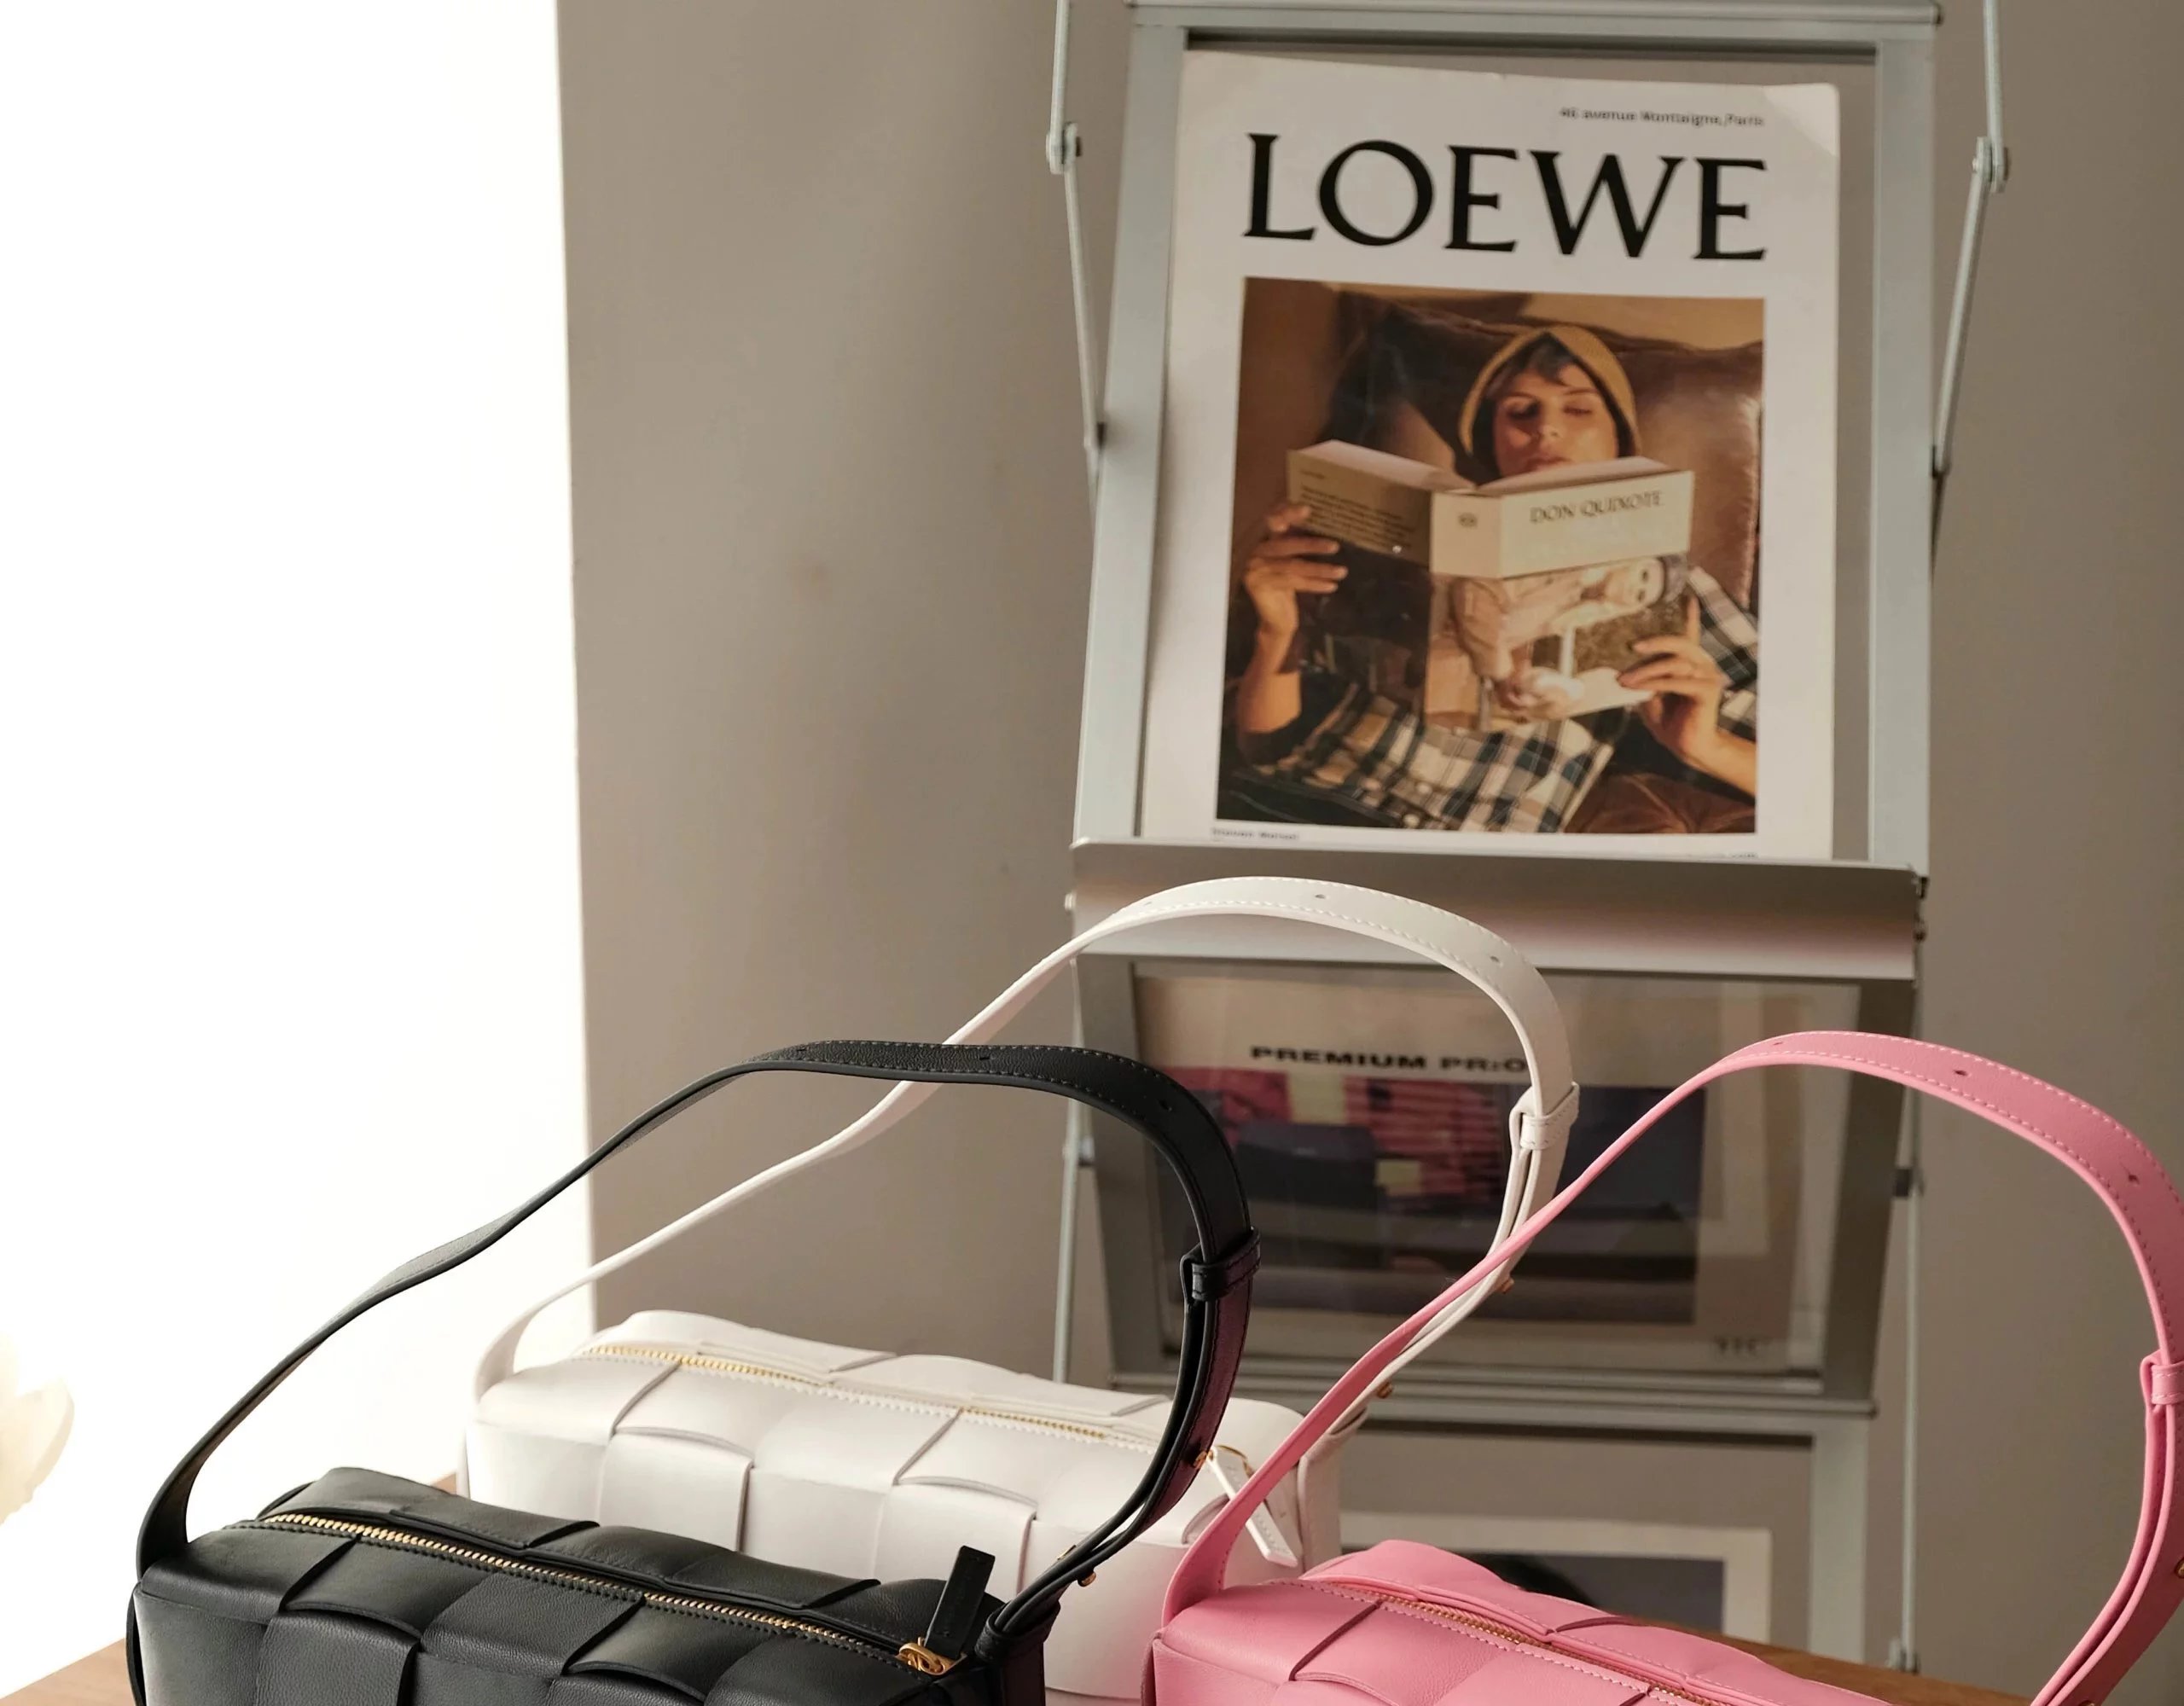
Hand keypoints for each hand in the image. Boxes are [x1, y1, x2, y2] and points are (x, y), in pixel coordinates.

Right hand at [1243, 503, 1343, 647]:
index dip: (1288, 514)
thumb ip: (1296, 541)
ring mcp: (1255, 570)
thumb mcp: (1291, 561)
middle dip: (1312, 545)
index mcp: (1262, 540)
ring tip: (1342, 571)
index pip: (1274, 522)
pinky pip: (1294, 583)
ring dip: (1321, 569)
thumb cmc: (1287, 587)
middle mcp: (1255, 552)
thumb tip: (1321, 523)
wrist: (1275, 620)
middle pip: (1286, 545)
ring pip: (1294, 566)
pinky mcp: (1260, 586)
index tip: (1307, 509)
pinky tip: (1332, 586)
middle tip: (1335, 546)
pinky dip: (1315, 584)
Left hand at [1619, 601, 1754, 793]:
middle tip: (1633, 646)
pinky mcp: (1707, 691)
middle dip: (1656, 640)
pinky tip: (1639, 688)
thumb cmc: (1670, 722)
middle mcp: (1702, 665)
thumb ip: (1642, 679)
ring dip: (1647, 670)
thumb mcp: (1649, 697)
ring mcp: (1707, 677)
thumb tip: (1618, 668)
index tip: (1687, 596)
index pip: (1690, 633)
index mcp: (1690, 663)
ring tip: (1624, 680)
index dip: (1689, 615)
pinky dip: (1656, 683)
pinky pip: (1678, 681)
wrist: (1689, 747)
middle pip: (1682, 642)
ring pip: (1676, 662)